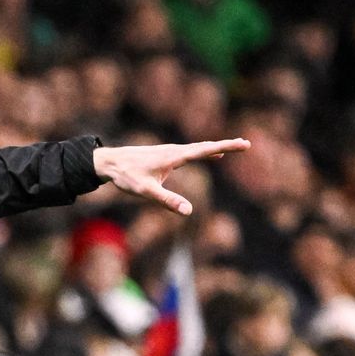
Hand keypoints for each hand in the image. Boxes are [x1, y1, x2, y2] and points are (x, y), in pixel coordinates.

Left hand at [93, 138, 249, 215]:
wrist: (108, 162)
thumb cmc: (126, 177)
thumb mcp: (147, 192)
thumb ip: (168, 201)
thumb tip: (189, 211)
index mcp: (173, 157)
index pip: (205, 151)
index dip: (225, 147)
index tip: (244, 144)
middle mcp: (173, 151)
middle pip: (204, 147)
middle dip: (225, 146)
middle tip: (246, 144)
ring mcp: (168, 151)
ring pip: (197, 148)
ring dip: (215, 148)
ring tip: (232, 149)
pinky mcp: (163, 154)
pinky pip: (189, 152)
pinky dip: (203, 152)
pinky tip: (208, 155)